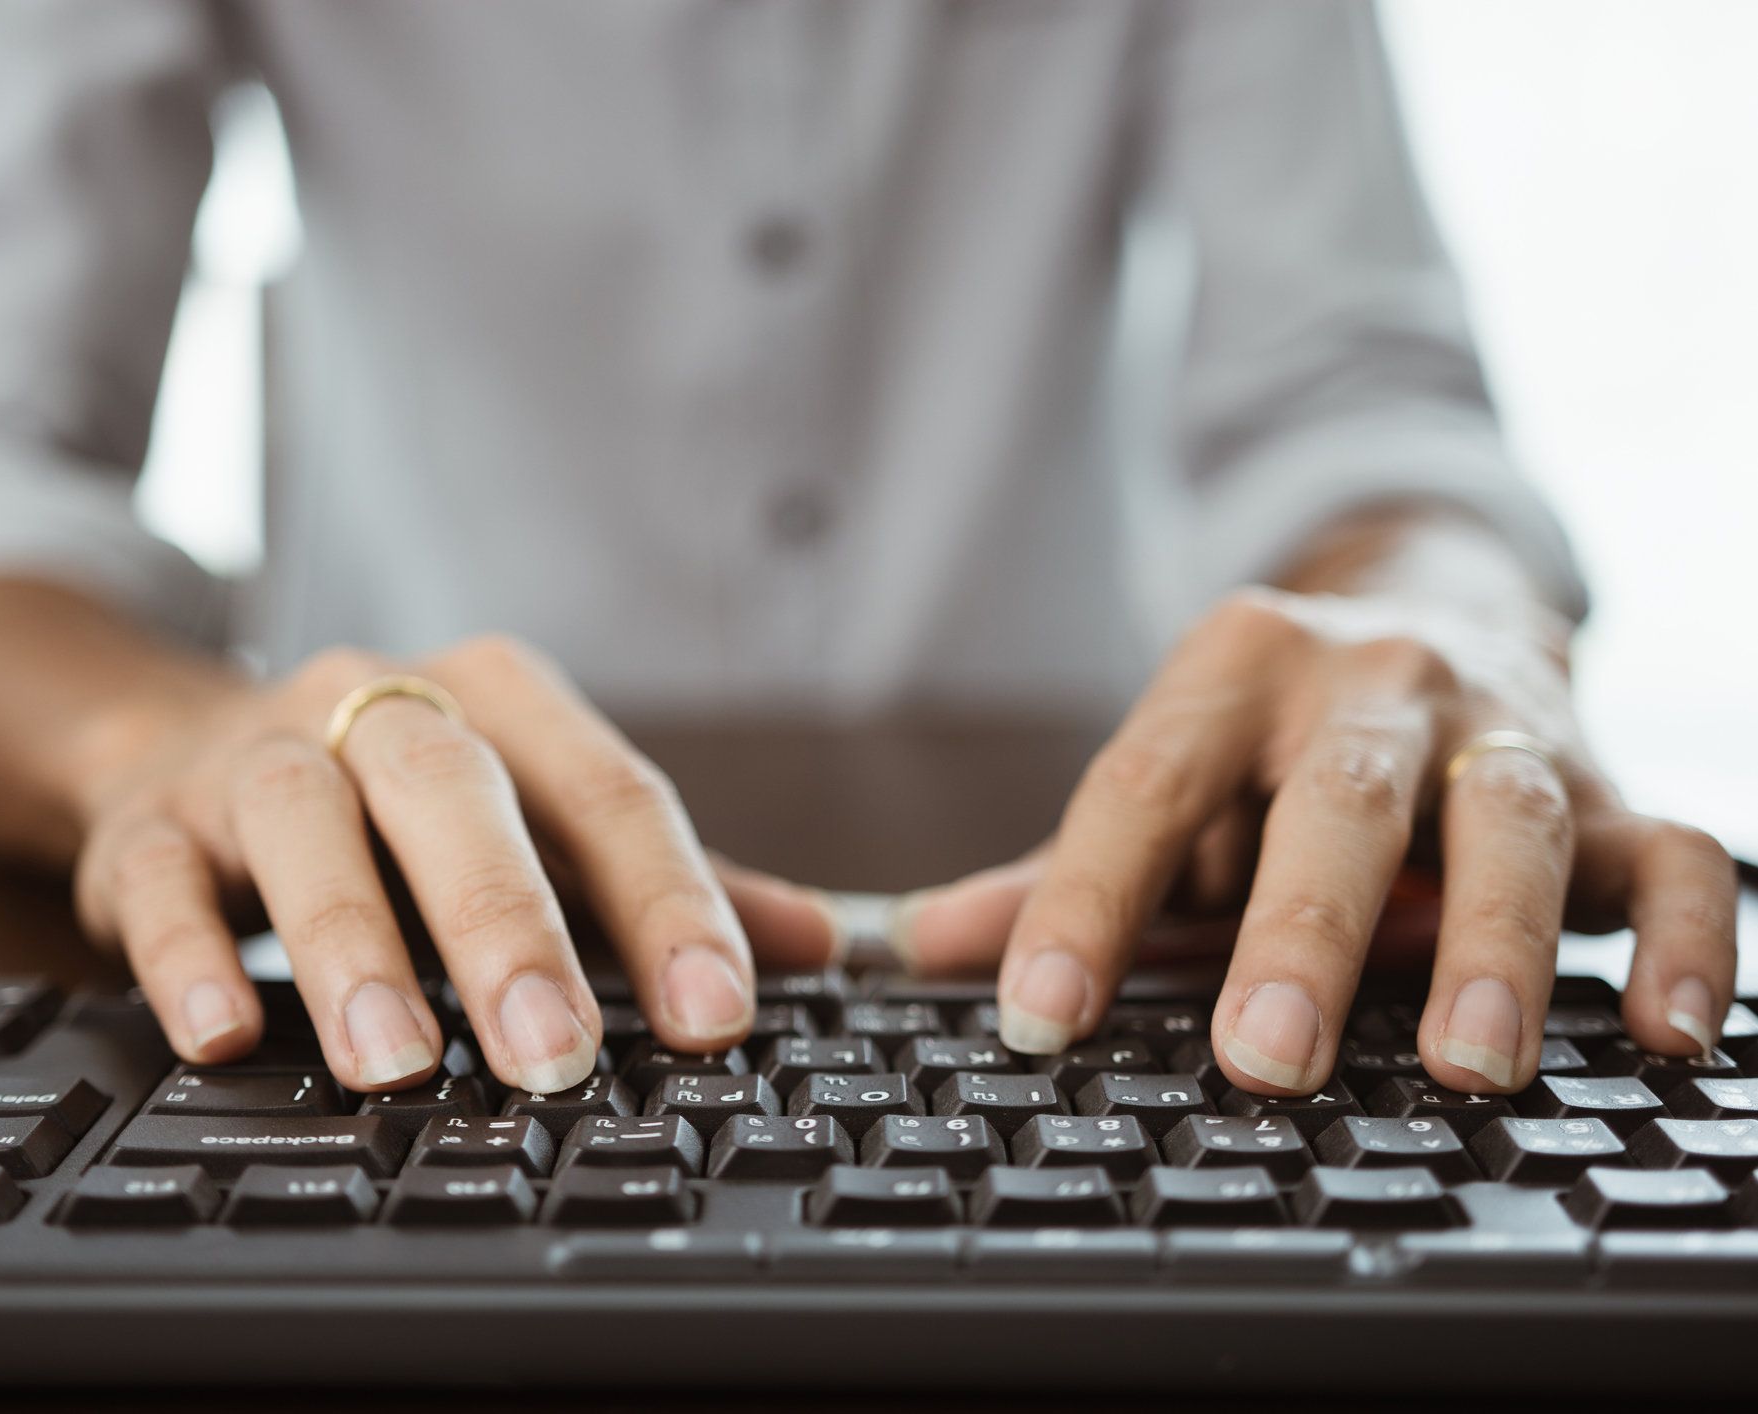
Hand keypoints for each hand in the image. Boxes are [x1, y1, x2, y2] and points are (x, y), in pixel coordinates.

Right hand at [70, 635, 835, 1091]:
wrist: (184, 743)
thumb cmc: (403, 808)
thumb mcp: (538, 822)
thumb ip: (664, 883)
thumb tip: (818, 947)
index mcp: (499, 701)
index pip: (606, 791)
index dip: (667, 903)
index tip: (720, 1016)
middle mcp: (379, 703)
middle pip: (453, 793)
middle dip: (507, 926)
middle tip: (554, 1057)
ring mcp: (255, 758)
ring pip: (305, 825)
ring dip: (351, 944)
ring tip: (396, 1065)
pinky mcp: (144, 824)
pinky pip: (157, 878)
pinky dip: (186, 953)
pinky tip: (221, 1036)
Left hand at [889, 587, 1737, 1094]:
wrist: (1436, 602)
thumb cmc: (1272, 741)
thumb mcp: (1168, 780)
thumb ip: (1058, 869)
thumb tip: (920, 948)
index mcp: (1232, 670)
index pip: (1143, 784)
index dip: (1086, 900)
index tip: (1038, 1014)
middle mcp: (1372, 683)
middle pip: (1338, 800)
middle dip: (1302, 930)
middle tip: (1264, 1057)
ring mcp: (1503, 730)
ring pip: (1512, 820)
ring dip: (1497, 944)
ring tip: (1471, 1064)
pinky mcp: (1613, 785)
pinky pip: (1681, 853)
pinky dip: (1691, 939)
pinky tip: (1666, 1034)